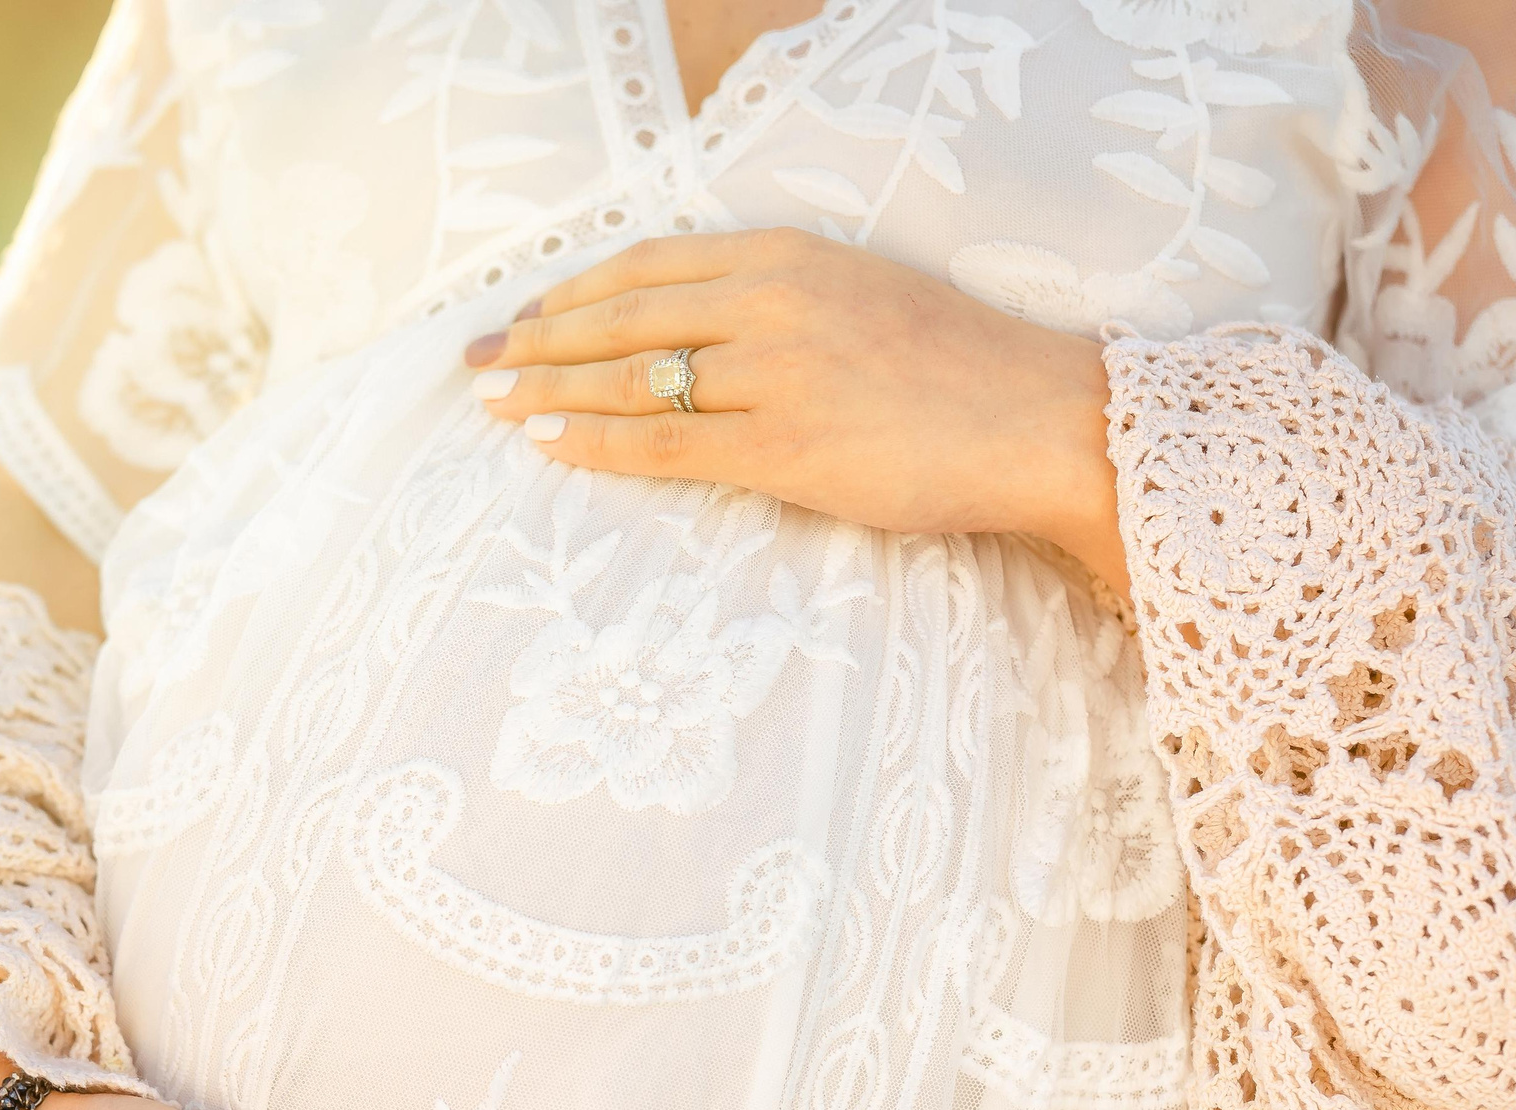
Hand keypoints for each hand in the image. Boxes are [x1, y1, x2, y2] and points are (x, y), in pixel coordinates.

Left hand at [465, 227, 1126, 587]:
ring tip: (493, 403)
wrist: (1040, 418)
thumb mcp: (861, 297)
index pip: (648, 265)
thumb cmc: (959, 370)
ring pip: (629, 377)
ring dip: (548, 390)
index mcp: (789, 255)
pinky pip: (664, 444)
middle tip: (475, 362)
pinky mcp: (786, 447)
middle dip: (536, 339)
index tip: (523, 315)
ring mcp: (774, 374)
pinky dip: (594, 443)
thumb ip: (779, 302)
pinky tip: (547, 444)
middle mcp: (771, 302)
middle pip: (620, 316)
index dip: (572, 292)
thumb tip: (698, 333)